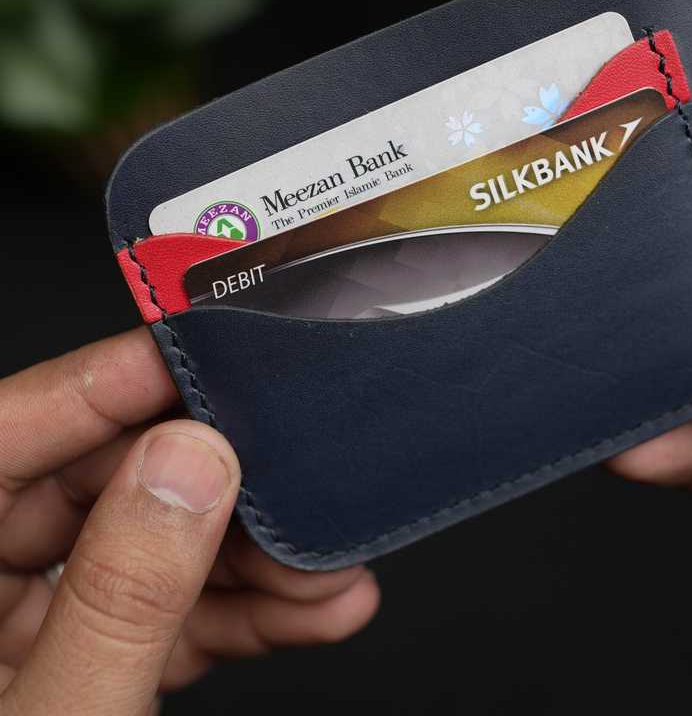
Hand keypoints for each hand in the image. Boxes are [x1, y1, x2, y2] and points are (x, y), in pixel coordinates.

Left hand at [0, 328, 378, 714]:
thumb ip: (121, 595)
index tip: (203, 352)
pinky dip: (240, 613)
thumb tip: (191, 463)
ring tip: (328, 569)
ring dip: (250, 561)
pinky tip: (311, 609)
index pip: (7, 435)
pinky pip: (164, 615)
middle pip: (99, 486)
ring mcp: (32, 632)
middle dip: (216, 492)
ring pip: (147, 549)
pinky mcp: (87, 671)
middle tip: (293, 482)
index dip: (107, 383)